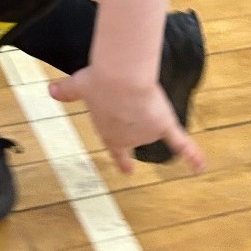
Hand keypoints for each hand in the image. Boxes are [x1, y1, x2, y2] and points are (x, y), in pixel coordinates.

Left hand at [49, 69, 204, 175]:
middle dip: (130, 109)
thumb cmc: (98, 82)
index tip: (127, 170)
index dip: (120, 158)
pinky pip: (180, 143)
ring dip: (147, 105)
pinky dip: (191, 155)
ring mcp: (147, 133)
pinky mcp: (164, 125)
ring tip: (135, 87)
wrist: (120, 80)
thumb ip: (66, 91)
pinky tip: (200, 166)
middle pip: (133, 126)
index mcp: (108, 132)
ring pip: (152, 119)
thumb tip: (50, 90)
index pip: (115, 148)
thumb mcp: (79, 86)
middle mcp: (128, 138)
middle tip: (122, 91)